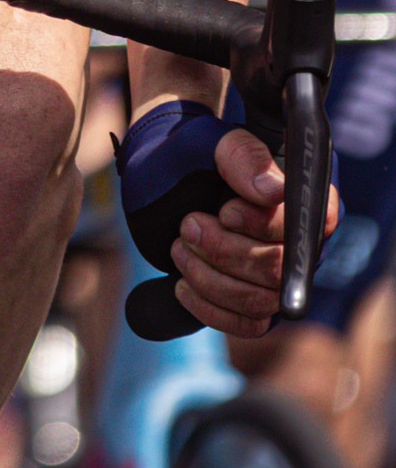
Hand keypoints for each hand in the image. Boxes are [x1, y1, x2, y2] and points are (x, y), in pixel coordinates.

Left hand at [123, 98, 339, 340]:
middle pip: (278, 270)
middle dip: (225, 252)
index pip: (305, 226)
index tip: (225, 210)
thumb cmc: (196, 153)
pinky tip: (181, 286)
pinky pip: (246, 324)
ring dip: (210, 279)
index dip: (264, 224)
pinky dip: (209, 309)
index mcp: (301, 202)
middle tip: (188, 226)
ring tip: (179, 248)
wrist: (163, 174)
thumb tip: (274, 191)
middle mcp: (298, 244)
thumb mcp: (216, 143)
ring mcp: (274, 276)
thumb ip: (245, 158)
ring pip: (259, 302)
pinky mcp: (250, 301)